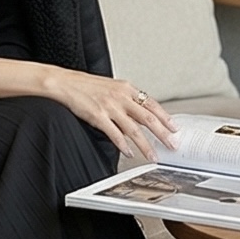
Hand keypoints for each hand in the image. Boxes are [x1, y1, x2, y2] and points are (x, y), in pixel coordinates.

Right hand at [45, 69, 177, 160]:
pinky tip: (128, 152)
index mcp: (126, 89)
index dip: (165, 117)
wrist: (65, 83)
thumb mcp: (111, 88)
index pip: (152, 104)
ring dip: (145, 145)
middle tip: (171, 144)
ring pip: (134, 129)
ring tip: (152, 155)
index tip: (174, 128)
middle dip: (162, 133)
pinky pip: (114, 134)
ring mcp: (110, 107)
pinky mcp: (98, 116)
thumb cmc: (86, 86)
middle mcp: (121, 97)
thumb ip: (126, 101)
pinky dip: (123, 145)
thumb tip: (138, 118)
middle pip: (148, 118)